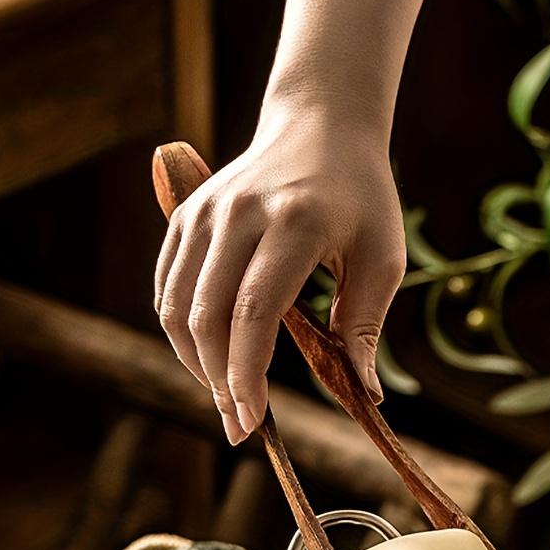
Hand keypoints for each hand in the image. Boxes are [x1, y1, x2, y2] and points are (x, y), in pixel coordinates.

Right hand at [155, 105, 404, 443]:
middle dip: (220, 381)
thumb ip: (364, 327)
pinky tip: (207, 356)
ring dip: (194, 361)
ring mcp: (205, 210)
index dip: (247, 374)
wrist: (321, 126)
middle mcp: (240, 212)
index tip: (253, 422)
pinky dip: (180, 330)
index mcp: (295, 221)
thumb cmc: (362, 198)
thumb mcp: (383, 259)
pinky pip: (167, 286)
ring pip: (175, 305)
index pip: (253, 312)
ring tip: (224, 394)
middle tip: (239, 423)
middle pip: (207, 315)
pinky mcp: (186, 214)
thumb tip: (361, 395)